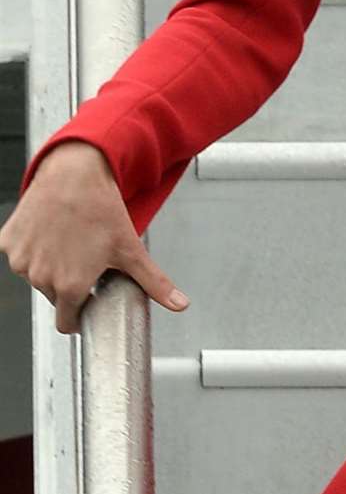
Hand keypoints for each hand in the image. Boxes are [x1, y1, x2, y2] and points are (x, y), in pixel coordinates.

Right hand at [0, 140, 188, 334]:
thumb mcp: (131, 248)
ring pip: (36, 275)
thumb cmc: (101, 208)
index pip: (67, 322)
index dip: (80, 314)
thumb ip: (154, 282)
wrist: (74, 172)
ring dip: (49, 265)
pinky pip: (20, 254)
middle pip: (54, 296)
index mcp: (69, 286)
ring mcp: (21, 260)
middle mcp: (41, 278)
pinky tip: (51, 231)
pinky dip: (33, 247)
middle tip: (85, 259)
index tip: (88, 300)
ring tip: (70, 241)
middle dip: (68, 284)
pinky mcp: (9, 242)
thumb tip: (179, 304)